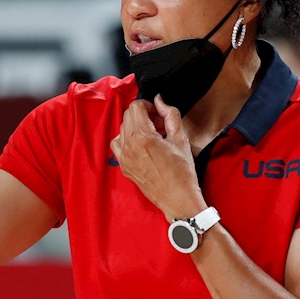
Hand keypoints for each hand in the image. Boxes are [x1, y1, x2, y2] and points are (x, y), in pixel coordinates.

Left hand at [109, 95, 202, 218]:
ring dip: (135, 127)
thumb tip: (159, 100)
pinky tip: (141, 145)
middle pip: (128, 116)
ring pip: (122, 129)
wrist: (177, 198)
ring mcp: (124, 157)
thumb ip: (170, 114)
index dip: (149, 106)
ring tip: (152, 136)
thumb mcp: (180, 138)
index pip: (136, 107)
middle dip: (143, 115)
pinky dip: (126, 140)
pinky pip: (117, 145)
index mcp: (143, 137)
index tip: (159, 114)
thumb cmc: (182, 171)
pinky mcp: (124, 167)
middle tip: (159, 125)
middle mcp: (129, 146)